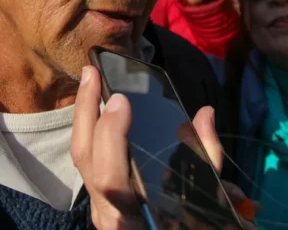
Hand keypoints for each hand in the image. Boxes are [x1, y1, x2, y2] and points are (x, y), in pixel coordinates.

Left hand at [72, 66, 256, 228]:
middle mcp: (109, 214)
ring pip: (80, 158)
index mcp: (134, 218)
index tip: (121, 100)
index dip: (112, 137)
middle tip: (91, 73)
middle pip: (85, 159)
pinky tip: (94, 108)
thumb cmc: (190, 229)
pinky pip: (88, 162)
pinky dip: (89, 131)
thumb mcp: (205, 205)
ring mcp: (99, 208)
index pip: (110, 178)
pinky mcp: (99, 201)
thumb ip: (206, 160)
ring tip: (90, 81)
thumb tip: (205, 115)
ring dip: (83, 116)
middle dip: (86, 112)